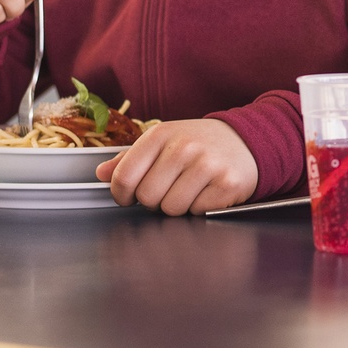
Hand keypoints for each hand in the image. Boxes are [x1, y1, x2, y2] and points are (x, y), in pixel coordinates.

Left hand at [96, 119, 258, 214]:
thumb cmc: (199, 143)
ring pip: (171, 209)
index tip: (128, 197)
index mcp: (160, 134)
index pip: (124, 177)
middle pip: (147, 198)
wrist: (247, 140)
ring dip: (178, 206)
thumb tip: (100, 173)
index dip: (121, 195)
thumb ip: (130, 159)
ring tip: (190, 189)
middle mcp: (183, 147)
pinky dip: (200, 208)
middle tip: (168, 189)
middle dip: (154, 201)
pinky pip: (197, 212)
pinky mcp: (227, 184)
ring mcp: (207, 165)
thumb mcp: (163, 142)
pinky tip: (207, 192)